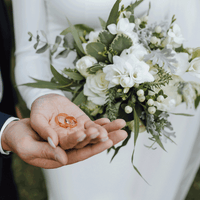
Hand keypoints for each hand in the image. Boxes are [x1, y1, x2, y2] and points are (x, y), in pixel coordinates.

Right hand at [1, 118, 126, 167]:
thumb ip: (46, 152)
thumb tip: (63, 159)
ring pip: (92, 133)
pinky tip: (108, 119)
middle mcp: (70, 147)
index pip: (79, 153)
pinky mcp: (71, 126)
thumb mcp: (29, 148)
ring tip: (122, 123)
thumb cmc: (21, 140)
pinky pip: (87, 125)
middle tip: (123, 133)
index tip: (106, 140)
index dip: (92, 147)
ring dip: (108, 129)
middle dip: (107, 137)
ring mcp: (72, 135)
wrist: (20, 129)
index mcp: (61, 156)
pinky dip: (97, 122)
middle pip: (91, 144)